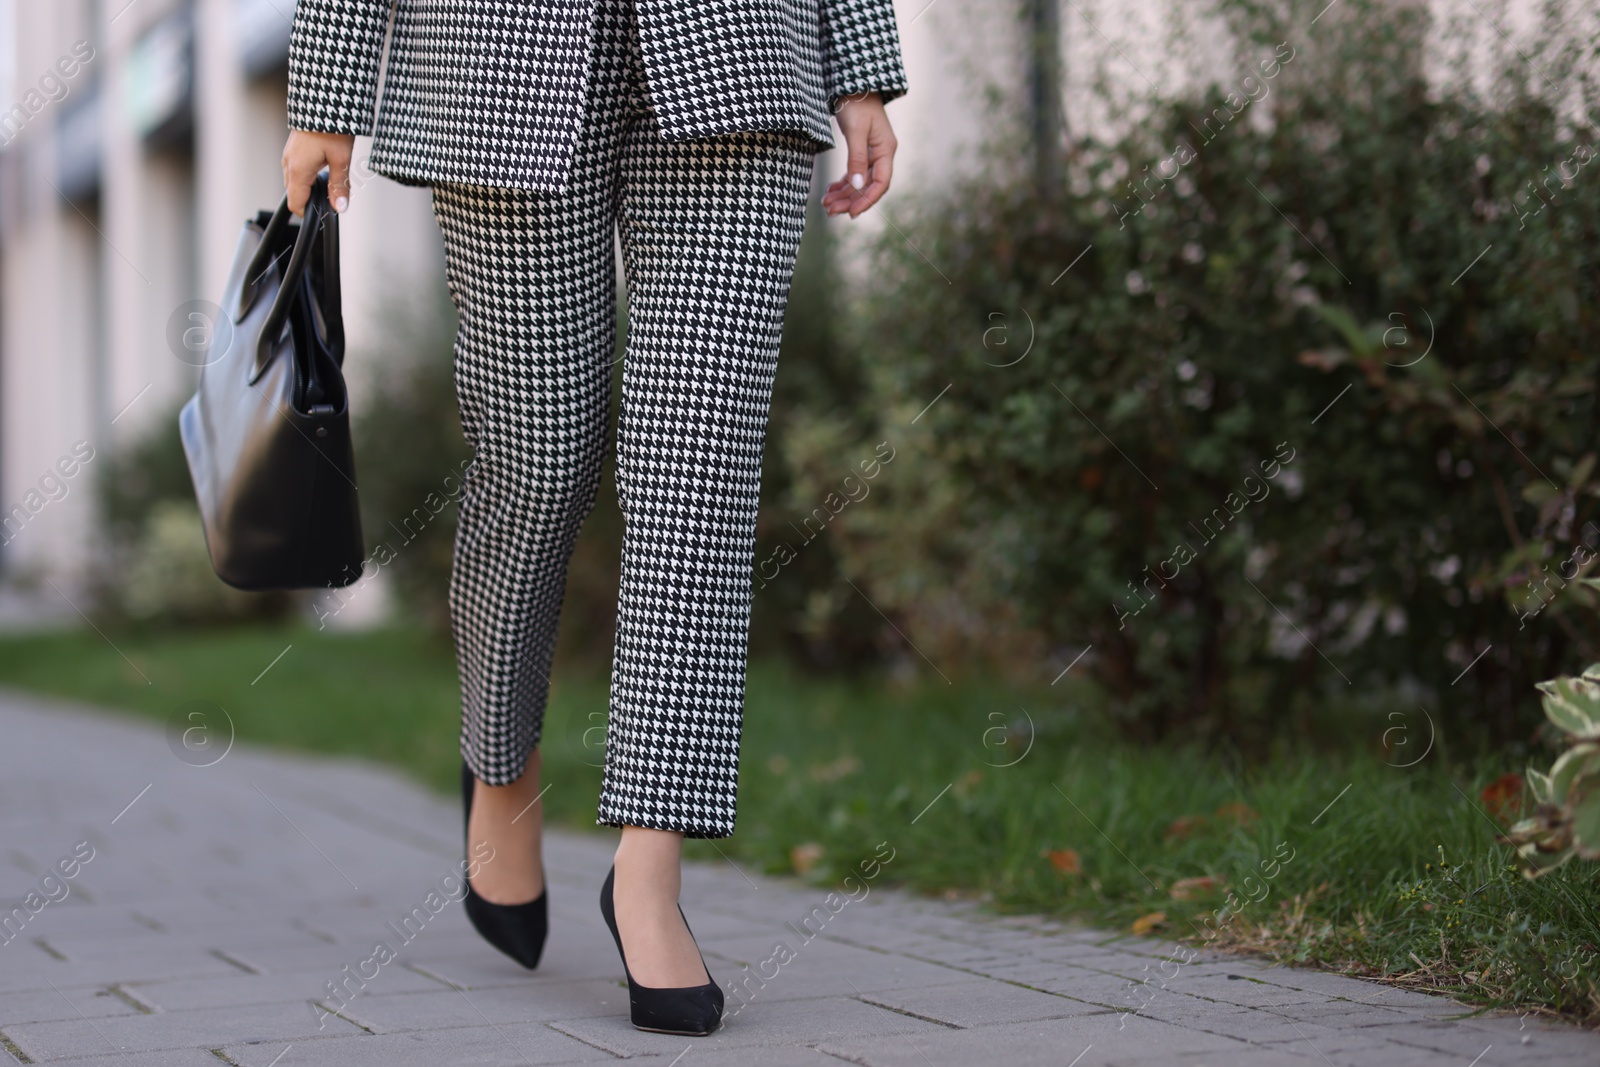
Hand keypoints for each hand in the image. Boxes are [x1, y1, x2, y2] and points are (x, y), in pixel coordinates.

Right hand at [281, 129, 354, 216]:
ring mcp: (289, 155)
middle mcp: (288, 163)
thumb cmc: (332, 126)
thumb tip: (340, 208)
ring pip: (295, 182)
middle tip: (333, 198)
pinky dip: (308, 177)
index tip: (324, 214)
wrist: (324, 100)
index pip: (295, 203)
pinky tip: (324, 170)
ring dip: (310, 188)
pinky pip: (297, 170)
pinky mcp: (293, 149)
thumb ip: (339, 186)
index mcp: (298, 170)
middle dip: (311, 201)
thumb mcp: (341, 159)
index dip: (309, 213)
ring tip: (331, 183)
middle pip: (295, 194)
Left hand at [823, 93, 896, 217]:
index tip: (851, 213)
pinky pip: (853, 173)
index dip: (867, 200)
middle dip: (850, 200)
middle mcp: (881, 154)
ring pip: (859, 182)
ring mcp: (871, 153)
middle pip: (868, 186)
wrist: (852, 83)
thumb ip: (857, 159)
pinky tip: (830, 191)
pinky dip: (842, 184)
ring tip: (826, 204)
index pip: (880, 183)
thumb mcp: (855, 131)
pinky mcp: (861, 150)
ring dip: (844, 195)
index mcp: (886, 150)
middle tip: (831, 211)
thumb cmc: (856, 103)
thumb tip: (857, 186)